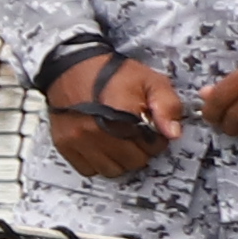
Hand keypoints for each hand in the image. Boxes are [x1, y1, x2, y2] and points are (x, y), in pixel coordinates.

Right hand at [52, 51, 185, 180]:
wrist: (72, 67)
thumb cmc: (112, 74)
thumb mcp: (150, 81)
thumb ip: (168, 105)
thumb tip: (173, 133)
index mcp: (124, 116)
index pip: (152, 147)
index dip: (156, 140)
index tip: (151, 129)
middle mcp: (99, 131)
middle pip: (133, 162)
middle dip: (140, 151)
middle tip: (136, 135)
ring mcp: (80, 140)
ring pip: (111, 170)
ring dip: (119, 160)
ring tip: (119, 142)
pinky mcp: (65, 144)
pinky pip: (87, 170)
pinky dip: (97, 163)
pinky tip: (101, 147)